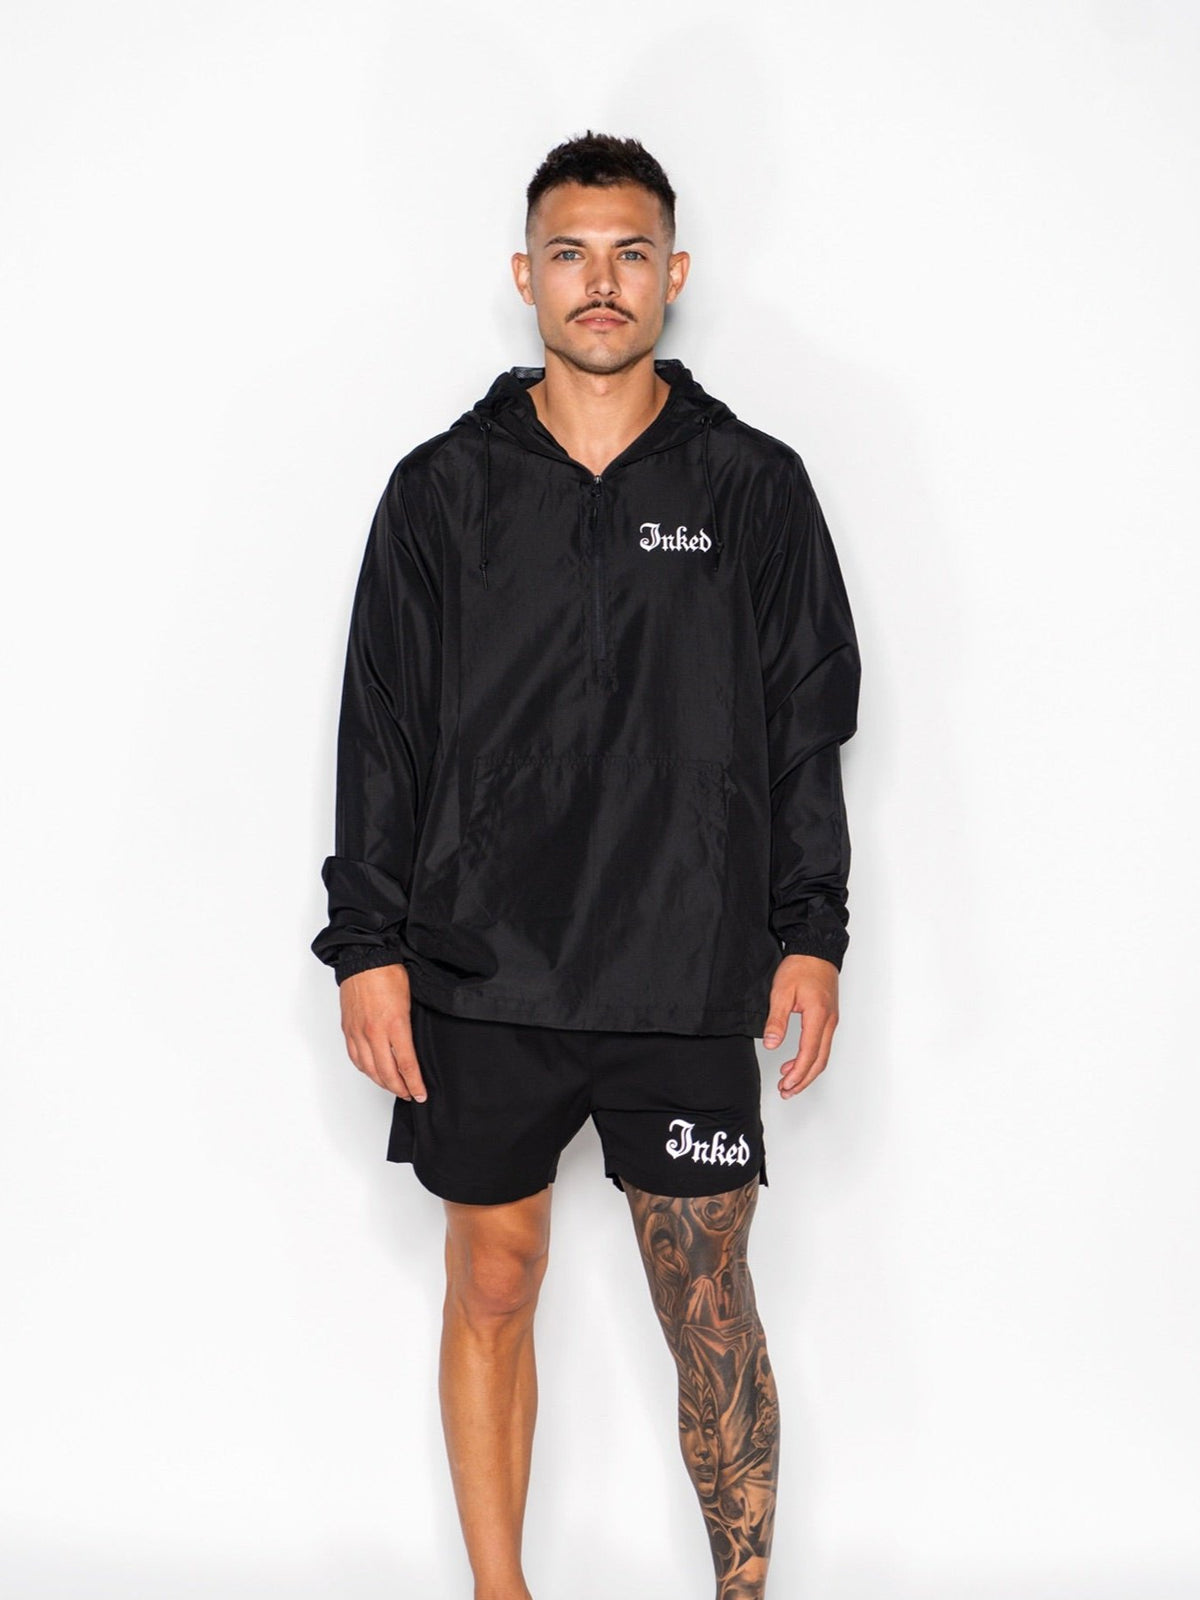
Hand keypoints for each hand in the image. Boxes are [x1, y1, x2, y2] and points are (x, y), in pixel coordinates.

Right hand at [338, 964, 427, 1101]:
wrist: (363, 959)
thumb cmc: (388, 973)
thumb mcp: (409, 1001)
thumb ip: (409, 1028)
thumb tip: (412, 1049)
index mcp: (394, 1025)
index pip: (406, 1065)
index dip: (414, 1083)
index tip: (421, 1094)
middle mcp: (374, 1033)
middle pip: (387, 1073)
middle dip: (400, 1088)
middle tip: (410, 1094)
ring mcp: (358, 1033)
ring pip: (369, 1069)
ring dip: (382, 1083)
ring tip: (394, 1088)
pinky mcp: (348, 1030)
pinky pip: (355, 1058)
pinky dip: (365, 1070)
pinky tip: (373, 1073)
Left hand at [761, 954, 839, 1098]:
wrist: (817, 949)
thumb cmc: (800, 967)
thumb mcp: (781, 992)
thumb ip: (776, 1021)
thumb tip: (770, 1045)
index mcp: (818, 1017)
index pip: (809, 1054)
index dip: (797, 1074)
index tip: (785, 1085)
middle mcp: (829, 1022)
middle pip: (819, 1061)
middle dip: (803, 1080)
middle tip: (786, 1091)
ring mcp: (831, 1020)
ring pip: (822, 1055)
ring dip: (807, 1071)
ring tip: (788, 1082)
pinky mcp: (829, 1017)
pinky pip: (822, 1045)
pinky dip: (810, 1058)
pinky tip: (796, 1061)